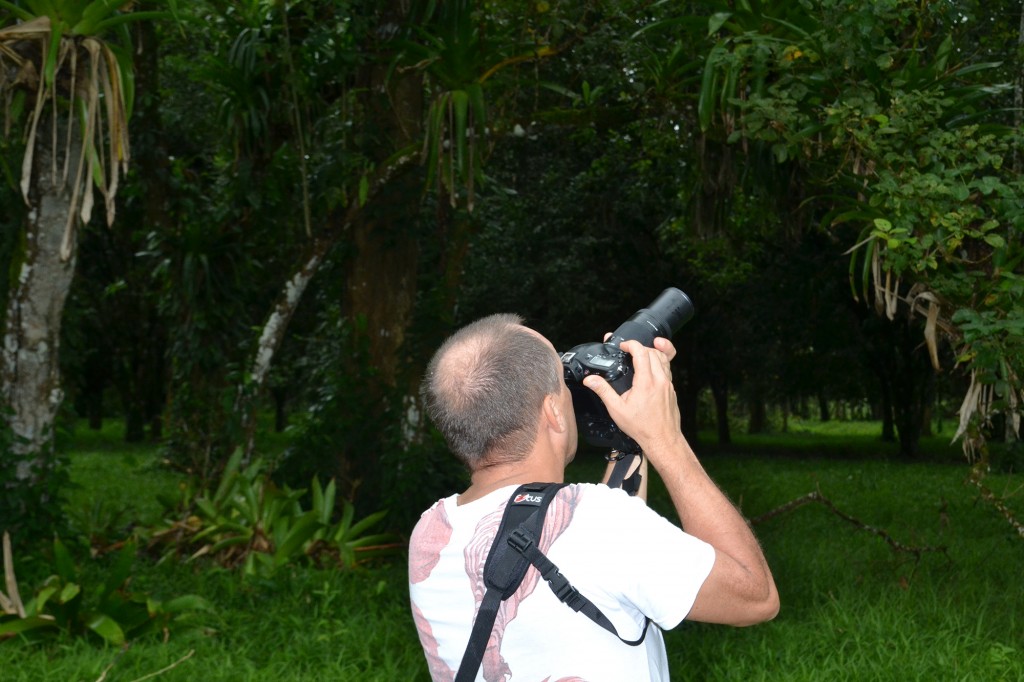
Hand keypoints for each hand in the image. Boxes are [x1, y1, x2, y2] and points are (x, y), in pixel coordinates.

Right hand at [583, 338, 682, 456]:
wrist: (663, 439)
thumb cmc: (641, 427)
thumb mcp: (617, 410)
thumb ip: (603, 391)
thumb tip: (590, 380)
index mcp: (646, 382)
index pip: (642, 352)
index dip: (631, 344)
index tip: (623, 346)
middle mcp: (660, 380)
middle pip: (653, 352)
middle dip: (640, 347)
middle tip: (628, 351)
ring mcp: (668, 384)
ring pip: (663, 358)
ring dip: (651, 352)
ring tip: (639, 355)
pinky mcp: (671, 389)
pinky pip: (667, 368)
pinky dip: (659, 362)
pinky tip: (650, 368)